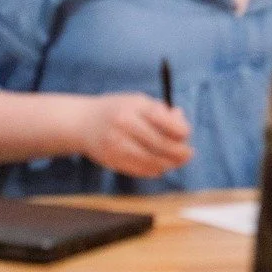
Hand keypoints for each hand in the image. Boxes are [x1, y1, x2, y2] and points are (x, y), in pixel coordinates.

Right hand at [77, 94, 191, 178]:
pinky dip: (152, 170)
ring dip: (167, 164)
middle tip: (189, 154)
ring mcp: (116, 145)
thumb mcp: (139, 101)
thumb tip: (181, 123)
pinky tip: (159, 167)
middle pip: (158, 143)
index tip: (187, 135)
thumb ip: (161, 111)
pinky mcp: (111, 161)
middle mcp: (124, 126)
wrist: (83, 123)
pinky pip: (137, 170)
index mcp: (134, 107)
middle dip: (177, 151)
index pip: (162, 120)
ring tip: (176, 162)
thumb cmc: (118, 109)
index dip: (179, 129)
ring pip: (149, 160)